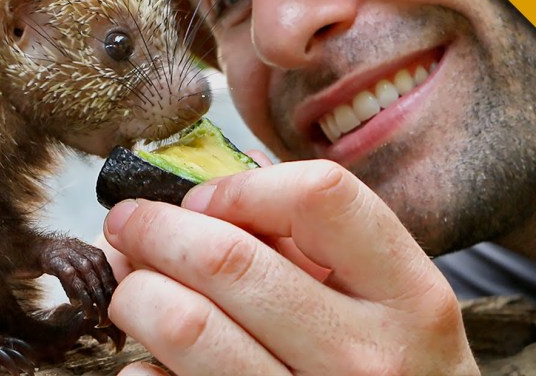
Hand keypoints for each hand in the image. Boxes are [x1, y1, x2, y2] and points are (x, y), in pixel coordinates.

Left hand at [101, 159, 478, 375]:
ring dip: (137, 292)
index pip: (318, 197)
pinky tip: (153, 356)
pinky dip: (142, 366)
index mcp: (409, 298)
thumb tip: (208, 180)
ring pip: (183, 324)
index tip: (200, 199)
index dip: (239, 187)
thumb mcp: (384, 298)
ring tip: (133, 285)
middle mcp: (368, 358)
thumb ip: (308, 230)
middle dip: (155, 229)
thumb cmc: (386, 363)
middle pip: (226, 260)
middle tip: (127, 224)